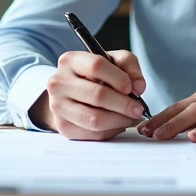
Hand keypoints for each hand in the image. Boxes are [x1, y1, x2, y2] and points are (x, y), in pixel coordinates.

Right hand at [30, 50, 147, 140]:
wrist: (70, 93)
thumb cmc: (94, 75)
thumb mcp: (112, 61)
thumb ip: (129, 65)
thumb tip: (138, 86)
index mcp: (70, 61)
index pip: (96, 66)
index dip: (118, 78)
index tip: (130, 87)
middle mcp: (59, 83)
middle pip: (97, 95)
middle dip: (123, 104)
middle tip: (137, 108)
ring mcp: (58, 106)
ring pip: (94, 119)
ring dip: (118, 120)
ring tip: (128, 117)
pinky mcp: (62, 126)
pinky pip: (92, 134)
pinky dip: (110, 131)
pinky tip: (115, 123)